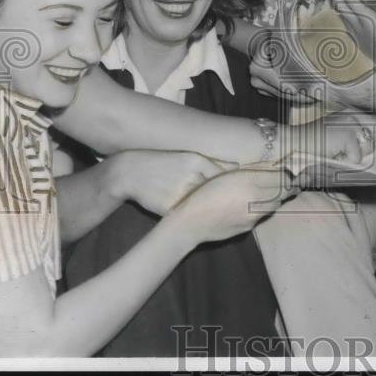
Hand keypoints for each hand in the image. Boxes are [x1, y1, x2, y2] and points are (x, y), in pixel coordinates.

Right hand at [107, 150, 228, 214]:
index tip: (243, 191)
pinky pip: (189, 216)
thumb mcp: (189, 157)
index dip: (236, 185)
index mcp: (198, 161)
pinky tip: (199, 219)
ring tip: (217, 214)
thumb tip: (238, 166)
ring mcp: (181, 194)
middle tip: (235, 205)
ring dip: (212, 210)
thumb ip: (214, 163)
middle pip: (218, 192)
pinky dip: (195, 217)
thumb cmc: (164, 163)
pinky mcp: (171, 209)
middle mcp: (192, 176)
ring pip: (205, 205)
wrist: (131, 172)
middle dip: (226, 199)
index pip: (226, 176)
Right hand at [171, 168, 294, 244]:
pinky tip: (255, 203)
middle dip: (286, 186)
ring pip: (274, 205)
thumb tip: (270, 166)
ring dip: (276, 197)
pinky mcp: (248, 228)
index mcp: (249, 183)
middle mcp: (255, 201)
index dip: (286, 173)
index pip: (280, 178)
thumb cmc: (203, 193)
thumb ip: (251, 170)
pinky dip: (264, 207)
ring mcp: (253, 217)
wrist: (190, 222)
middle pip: (282, 192)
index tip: (287, 170)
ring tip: (274, 190)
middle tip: (290, 180)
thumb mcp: (226, 175)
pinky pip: (262, 215)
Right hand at [285, 111, 375, 163]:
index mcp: (352, 114)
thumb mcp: (339, 139)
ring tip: (344, 157)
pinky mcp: (346, 134)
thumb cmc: (314, 145)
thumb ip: (357, 142)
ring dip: (359, 158)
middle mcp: (353, 115)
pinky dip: (347, 162)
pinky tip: (335, 157)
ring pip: (369, 147)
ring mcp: (351, 123)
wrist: (295, 144)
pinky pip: (356, 156)